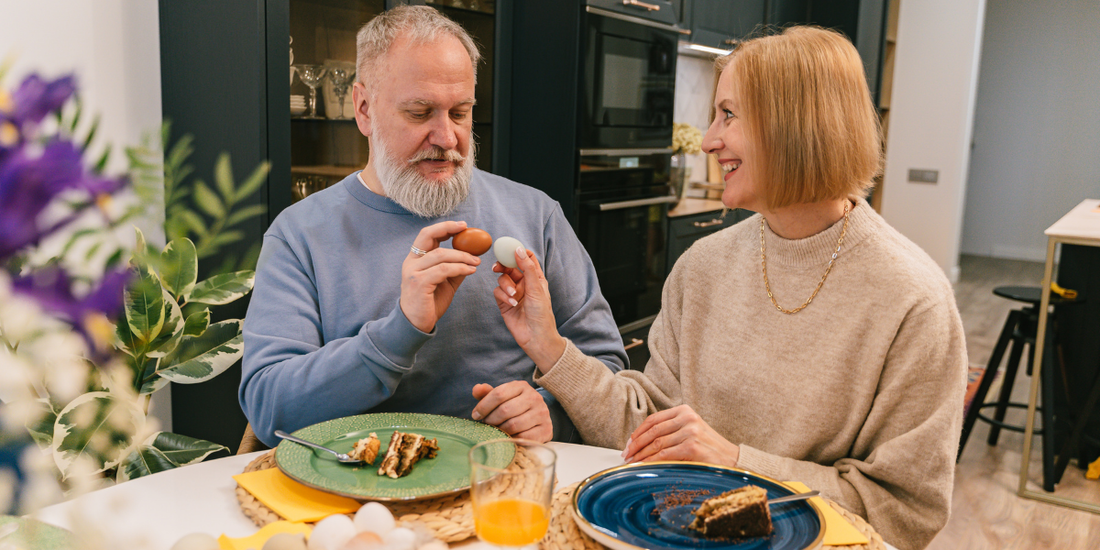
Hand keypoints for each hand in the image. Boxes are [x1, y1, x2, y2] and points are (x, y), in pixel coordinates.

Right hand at [400, 221, 479, 332]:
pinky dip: (460, 268)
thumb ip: (455, 269)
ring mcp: (413, 272)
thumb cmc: (430, 302)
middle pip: (428, 236)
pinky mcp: (419, 283)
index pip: (427, 235)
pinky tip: (471, 270)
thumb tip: (472, 257)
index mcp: (415, 259)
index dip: (444, 227)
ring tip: (476, 261)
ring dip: (462, 256)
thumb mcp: (445, 282)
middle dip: (448, 229)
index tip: (462, 225)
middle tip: (467, 229)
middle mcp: (411, 263)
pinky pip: (443, 270)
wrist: (417, 324)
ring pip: (440, 255)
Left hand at [471, 382, 552, 442]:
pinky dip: (512, 439)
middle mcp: (534, 397)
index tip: (476, 415)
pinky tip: (507, 438)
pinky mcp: (546, 429)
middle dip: (491, 420)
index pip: (498, 394)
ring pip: (513, 425)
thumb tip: (476, 389)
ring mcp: (542, 413)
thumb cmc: (515, 406)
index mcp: (521, 386)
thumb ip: (487, 393)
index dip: (483, 406)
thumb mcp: (502, 397)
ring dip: (500, 430)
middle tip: (486, 425)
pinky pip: (523, 437)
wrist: (538, 417)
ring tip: (496, 431)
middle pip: (505, 410)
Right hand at [491, 245, 564, 371]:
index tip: (509, 249)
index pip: (526, 259)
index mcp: (535, 278)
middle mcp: (524, 283)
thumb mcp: (536, 288)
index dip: (518, 252)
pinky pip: (498, 292)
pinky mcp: (504, 303)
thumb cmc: (541, 314)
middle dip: (504, 266)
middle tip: (498, 267)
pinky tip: (511, 303)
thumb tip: (519, 250)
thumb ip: (527, 268)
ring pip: (502, 279)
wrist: (535, 337)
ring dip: (505, 285)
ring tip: (513, 295)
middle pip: (510, 267)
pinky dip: (503, 296)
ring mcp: (513, 293)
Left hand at [622, 405, 739, 466]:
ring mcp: (690, 432)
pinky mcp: (691, 447)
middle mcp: (687, 418)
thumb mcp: (691, 430)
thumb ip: (671, 430)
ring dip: (641, 455)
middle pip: (653, 431)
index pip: (654, 419)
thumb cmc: (709, 447)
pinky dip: (651, 461)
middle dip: (636, 444)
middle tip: (626, 454)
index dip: (638, 432)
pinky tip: (644, 466)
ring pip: (656, 444)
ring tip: (632, 462)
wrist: (732, 459)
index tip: (629, 442)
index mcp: (685, 411)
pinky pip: (664, 455)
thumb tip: (643, 441)